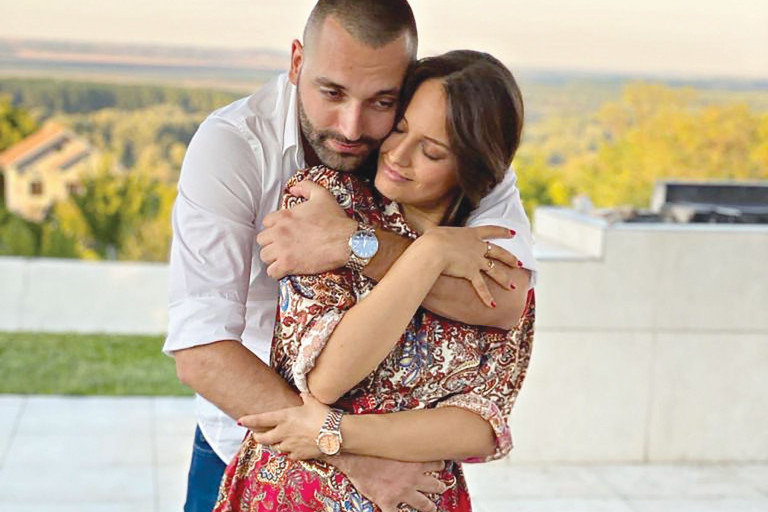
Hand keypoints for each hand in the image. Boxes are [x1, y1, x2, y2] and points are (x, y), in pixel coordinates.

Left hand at [238, 392, 329, 459]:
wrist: (335, 434)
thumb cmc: (324, 415)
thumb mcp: (313, 401)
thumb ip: (305, 397)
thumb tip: (302, 393)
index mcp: (284, 417)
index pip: (261, 420)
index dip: (248, 420)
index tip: (240, 421)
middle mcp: (283, 432)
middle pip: (263, 439)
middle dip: (258, 437)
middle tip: (257, 436)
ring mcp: (290, 445)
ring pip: (276, 448)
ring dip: (275, 445)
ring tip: (278, 441)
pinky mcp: (299, 455)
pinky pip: (289, 455)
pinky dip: (289, 452)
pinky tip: (294, 449)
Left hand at [257, 180, 356, 278]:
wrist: (346, 241)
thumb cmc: (335, 221)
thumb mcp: (322, 195)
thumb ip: (306, 187)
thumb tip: (294, 188)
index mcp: (285, 216)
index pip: (266, 222)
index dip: (274, 227)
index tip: (282, 232)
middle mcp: (280, 232)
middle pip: (262, 240)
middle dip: (271, 243)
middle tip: (281, 246)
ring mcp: (283, 249)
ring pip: (264, 256)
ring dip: (272, 258)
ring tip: (282, 258)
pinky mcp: (288, 265)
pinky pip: (272, 271)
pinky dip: (276, 272)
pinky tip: (284, 270)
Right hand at [331, 454, 445, 511]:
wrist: (354, 457)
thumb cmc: (370, 447)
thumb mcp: (393, 443)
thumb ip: (403, 445)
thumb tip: (406, 435)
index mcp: (415, 461)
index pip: (436, 463)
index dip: (439, 465)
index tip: (440, 466)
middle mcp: (412, 478)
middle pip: (434, 484)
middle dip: (439, 486)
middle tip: (442, 487)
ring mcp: (402, 492)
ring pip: (423, 503)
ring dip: (429, 506)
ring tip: (432, 508)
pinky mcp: (389, 502)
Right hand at [417, 225, 517, 307]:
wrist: (434, 248)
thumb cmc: (433, 239)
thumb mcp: (438, 232)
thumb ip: (442, 235)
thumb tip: (433, 236)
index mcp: (471, 233)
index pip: (491, 230)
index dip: (503, 232)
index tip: (513, 233)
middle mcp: (477, 247)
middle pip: (498, 252)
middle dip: (510, 258)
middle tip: (519, 263)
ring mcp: (476, 260)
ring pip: (495, 270)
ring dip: (504, 279)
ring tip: (512, 286)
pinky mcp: (471, 273)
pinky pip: (481, 287)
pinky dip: (487, 297)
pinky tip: (493, 305)